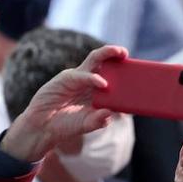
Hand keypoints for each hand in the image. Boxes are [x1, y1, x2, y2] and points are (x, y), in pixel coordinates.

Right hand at [0, 45, 127, 161]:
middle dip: (116, 55)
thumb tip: (112, 114)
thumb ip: (98, 121)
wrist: (42, 127)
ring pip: (94, 61)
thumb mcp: (85, 125)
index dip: (124, 75)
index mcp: (97, 92)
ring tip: (120, 54)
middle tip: (127, 54)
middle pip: (105, 64)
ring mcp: (78, 79)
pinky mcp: (65, 79)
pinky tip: (102, 84)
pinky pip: (81, 75)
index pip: (113, 78)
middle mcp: (89, 82)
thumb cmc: (65, 126)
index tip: (140, 74)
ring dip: (107, 54)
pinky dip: (92, 78)